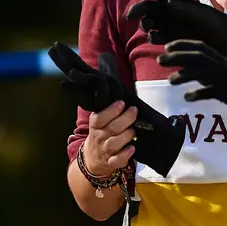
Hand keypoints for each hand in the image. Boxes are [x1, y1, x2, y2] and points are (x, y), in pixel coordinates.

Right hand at [48, 42, 186, 176]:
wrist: (93, 160)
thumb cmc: (101, 132)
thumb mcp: (100, 116)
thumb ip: (107, 98)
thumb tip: (107, 62)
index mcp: (95, 123)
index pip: (100, 116)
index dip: (111, 110)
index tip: (122, 103)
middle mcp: (98, 136)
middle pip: (111, 128)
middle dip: (124, 119)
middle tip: (134, 112)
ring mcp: (104, 150)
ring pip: (115, 143)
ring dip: (127, 136)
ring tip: (134, 131)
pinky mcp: (110, 163)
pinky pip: (118, 160)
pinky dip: (126, 155)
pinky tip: (133, 149)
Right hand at [125, 0, 226, 61]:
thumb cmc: (218, 24)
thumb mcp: (201, 14)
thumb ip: (184, 9)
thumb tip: (167, 2)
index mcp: (177, 1)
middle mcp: (171, 12)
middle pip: (147, 7)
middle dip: (137, 10)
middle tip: (132, 17)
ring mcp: (171, 26)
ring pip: (150, 23)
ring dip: (145, 24)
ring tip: (151, 30)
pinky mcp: (173, 40)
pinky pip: (156, 37)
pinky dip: (153, 38)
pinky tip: (157, 39)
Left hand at [157, 39, 226, 122]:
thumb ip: (216, 76)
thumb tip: (196, 80)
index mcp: (225, 62)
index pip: (201, 47)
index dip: (183, 45)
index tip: (167, 45)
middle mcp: (225, 67)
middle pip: (198, 55)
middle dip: (177, 55)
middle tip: (160, 58)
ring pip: (203, 71)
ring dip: (185, 73)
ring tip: (170, 79)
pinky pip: (213, 92)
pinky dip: (199, 93)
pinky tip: (188, 97)